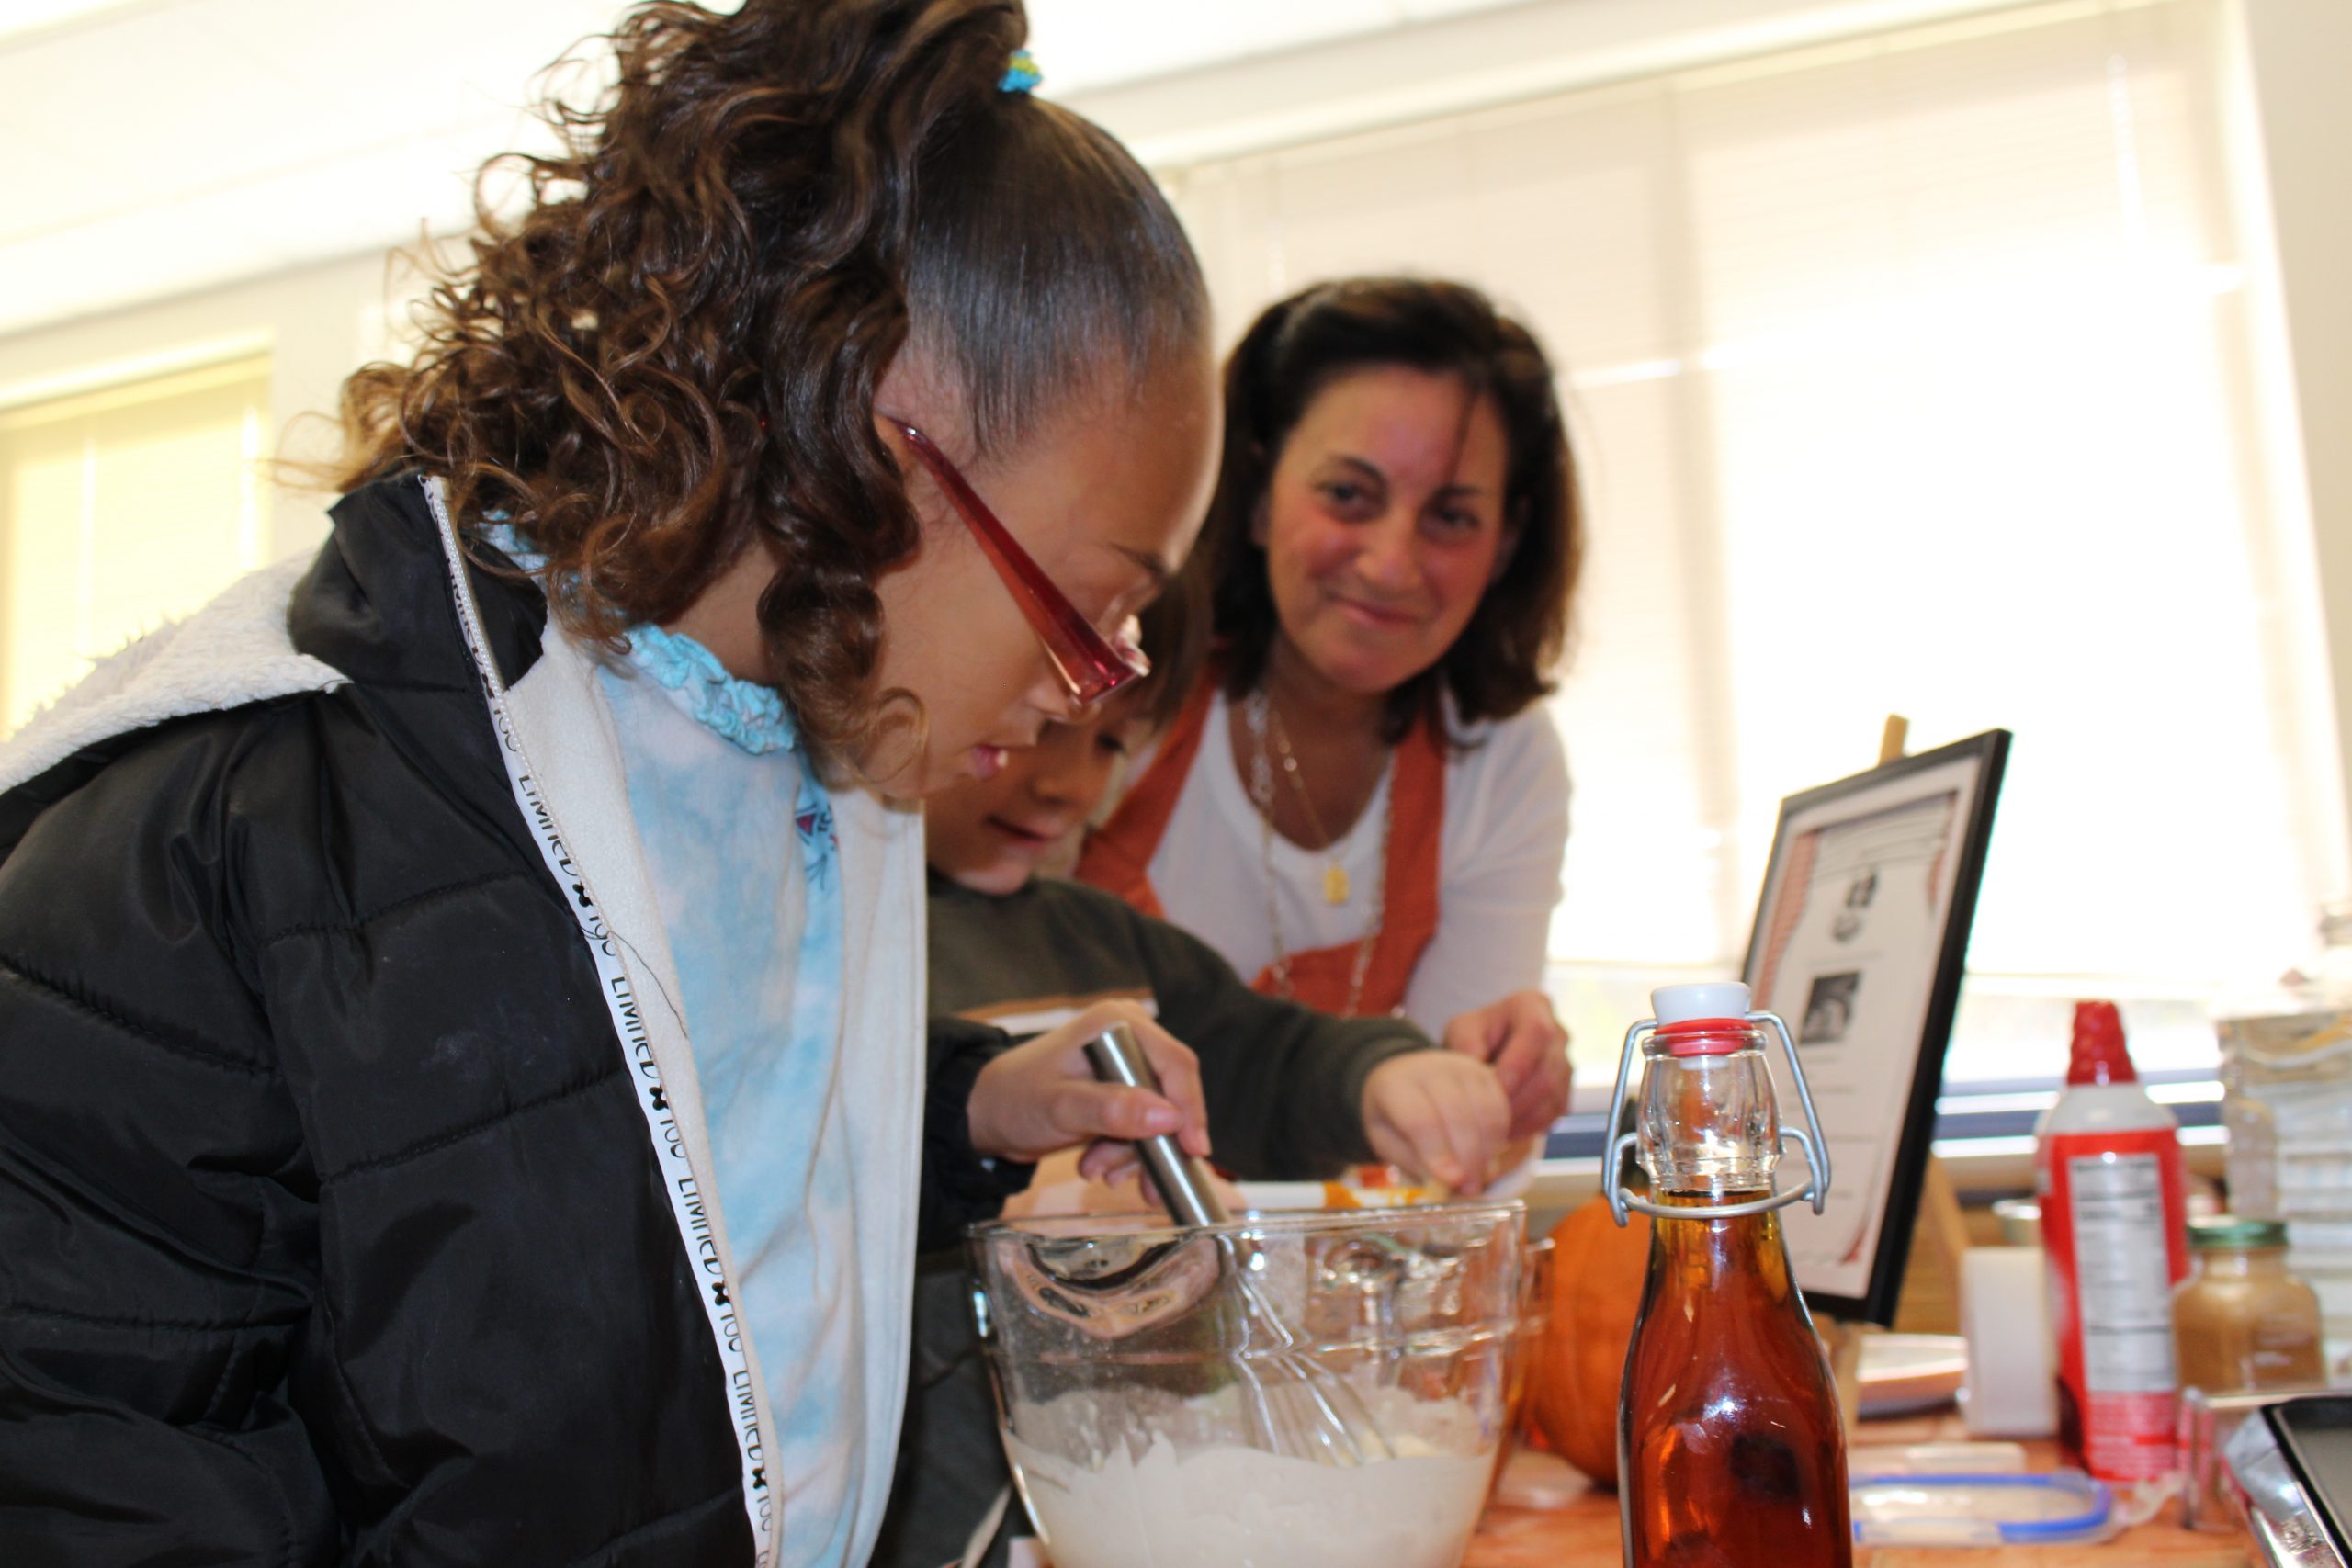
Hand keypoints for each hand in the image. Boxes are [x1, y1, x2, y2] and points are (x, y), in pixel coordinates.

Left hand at [966, 1000, 1211, 1186]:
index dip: (1190, 1109)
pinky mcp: (1121, 1090)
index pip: (1176, 1064)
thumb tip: (1169, 1118)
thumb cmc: (1014, 1099)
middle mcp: (1129, 1038)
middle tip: (1134, 1180)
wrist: (986, 1115)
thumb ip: (1113, 1110)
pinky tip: (1101, 1168)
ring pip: (1159, 1118)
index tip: (1193, 1152)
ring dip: (1134, 1154)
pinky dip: (1127, 1153)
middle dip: (1154, 1143)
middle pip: (1171, 1094)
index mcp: (1118, 1023)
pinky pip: (1143, 1126)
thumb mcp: (1062, 1107)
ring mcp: (1126, 1065)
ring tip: (1097, 1171)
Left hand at [1360, 1051, 1510, 1193]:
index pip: (1420, 1119)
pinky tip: (1487, 1159)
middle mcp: (1430, 1069)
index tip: (1451, 1181)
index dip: (1437, 1153)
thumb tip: (1449, 1183)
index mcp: (1395, 1085)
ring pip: (1485, 1112)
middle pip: (1457, 1114)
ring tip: (1479, 1179)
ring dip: (1487, 1152)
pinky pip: (1500, 1109)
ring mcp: (1462, 1068)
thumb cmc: (1394, 1118)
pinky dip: (1498, 1139)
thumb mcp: (1389, 1142)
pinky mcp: (1486, 1075)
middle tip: (1469, 1189)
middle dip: (1467, 1158)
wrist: (1406, 1081)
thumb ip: (1416, 1161)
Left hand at [1441, 990, 1570, 1141]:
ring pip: (1553, 1096)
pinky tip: (1504, 1131)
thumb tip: (1478, 1065)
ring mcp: (1565, 1064)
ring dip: (1522, 1116)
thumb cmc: (1472, 1037)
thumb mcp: (1461, 1030)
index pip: (1537, 1031)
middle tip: (1488, 1115)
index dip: (1520, 1061)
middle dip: (1518, 1098)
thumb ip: (1466, 1043)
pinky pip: (1554, 1114)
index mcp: (1533, 1006)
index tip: (1497, 1085)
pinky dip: (1529, 1127)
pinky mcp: (1564, 1092)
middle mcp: (1558, 1034)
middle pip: (1547, 1071)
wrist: (1485, 1054)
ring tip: (1492, 1127)